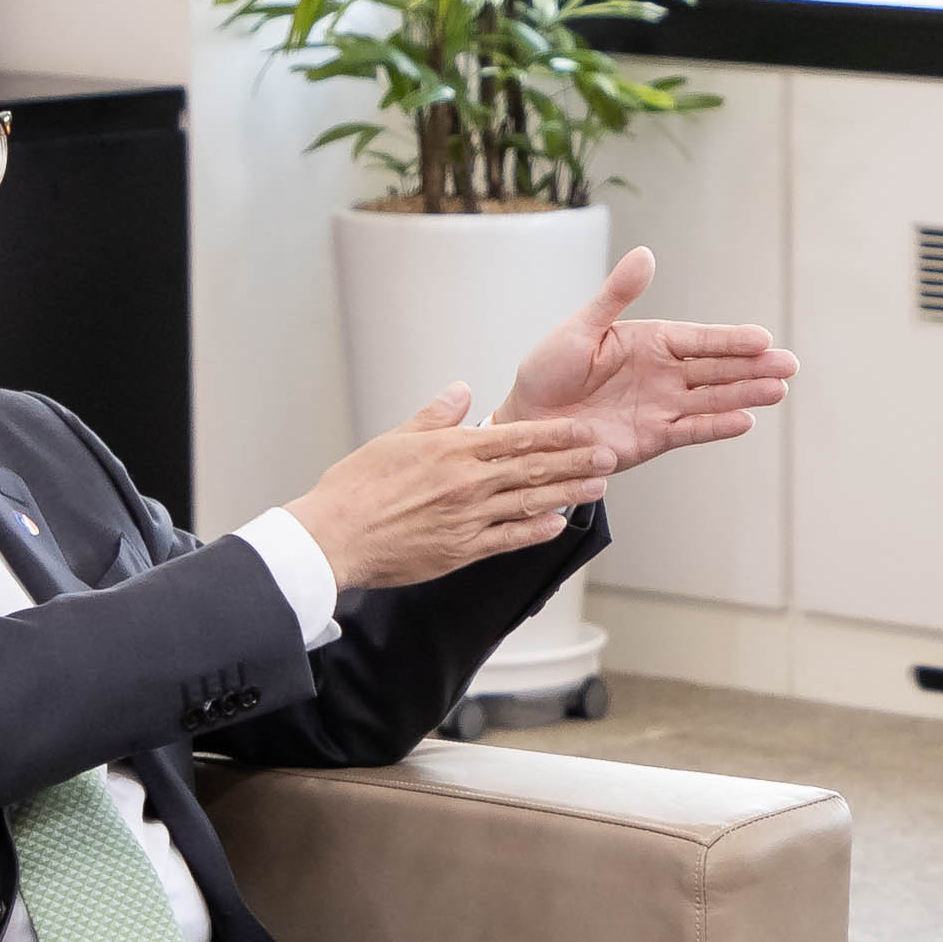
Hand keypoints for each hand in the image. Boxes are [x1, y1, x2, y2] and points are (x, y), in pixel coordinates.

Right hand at [285, 384, 613, 589]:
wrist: (334, 535)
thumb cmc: (356, 488)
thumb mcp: (395, 438)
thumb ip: (435, 415)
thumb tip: (461, 390)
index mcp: (452, 450)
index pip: (517, 436)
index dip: (557, 434)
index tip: (584, 430)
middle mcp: (467, 482)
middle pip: (533, 468)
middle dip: (575, 461)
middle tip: (607, 456)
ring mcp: (468, 518)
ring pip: (529, 502)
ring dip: (568, 493)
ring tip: (598, 487)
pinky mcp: (462, 550)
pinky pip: (508, 539)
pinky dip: (536, 532)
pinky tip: (559, 525)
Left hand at [495, 245, 796, 471]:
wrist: (529, 421)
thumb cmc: (548, 370)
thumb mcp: (581, 328)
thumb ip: (616, 295)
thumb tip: (645, 254)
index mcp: (650, 342)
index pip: (699, 339)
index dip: (730, 339)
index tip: (762, 338)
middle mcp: (664, 373)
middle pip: (717, 369)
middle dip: (753, 367)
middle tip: (789, 365)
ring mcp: (662, 406)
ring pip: (713, 399)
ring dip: (745, 395)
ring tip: (778, 391)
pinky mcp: (654, 437)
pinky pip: (691, 430)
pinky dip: (716, 427)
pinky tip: (744, 421)